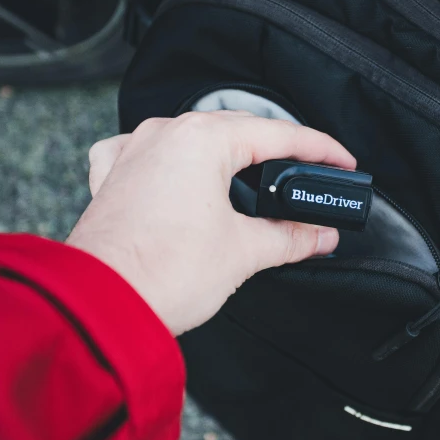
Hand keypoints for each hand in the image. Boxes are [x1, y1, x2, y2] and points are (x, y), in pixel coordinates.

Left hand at [66, 111, 355, 335]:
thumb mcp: (243, 252)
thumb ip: (290, 238)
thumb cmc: (160, 274)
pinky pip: (146, 151)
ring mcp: (134, 153)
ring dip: (229, 152)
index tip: (342, 162)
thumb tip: (320, 235)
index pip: (279, 135)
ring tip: (255, 176)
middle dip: (278, 150)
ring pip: (194, 137)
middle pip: (238, 130)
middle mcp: (165, 135)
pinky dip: (172, 158)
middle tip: (309, 174)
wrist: (97, 308)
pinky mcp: (113, 178)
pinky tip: (177, 171)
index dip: (320, 150)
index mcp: (202, 141)